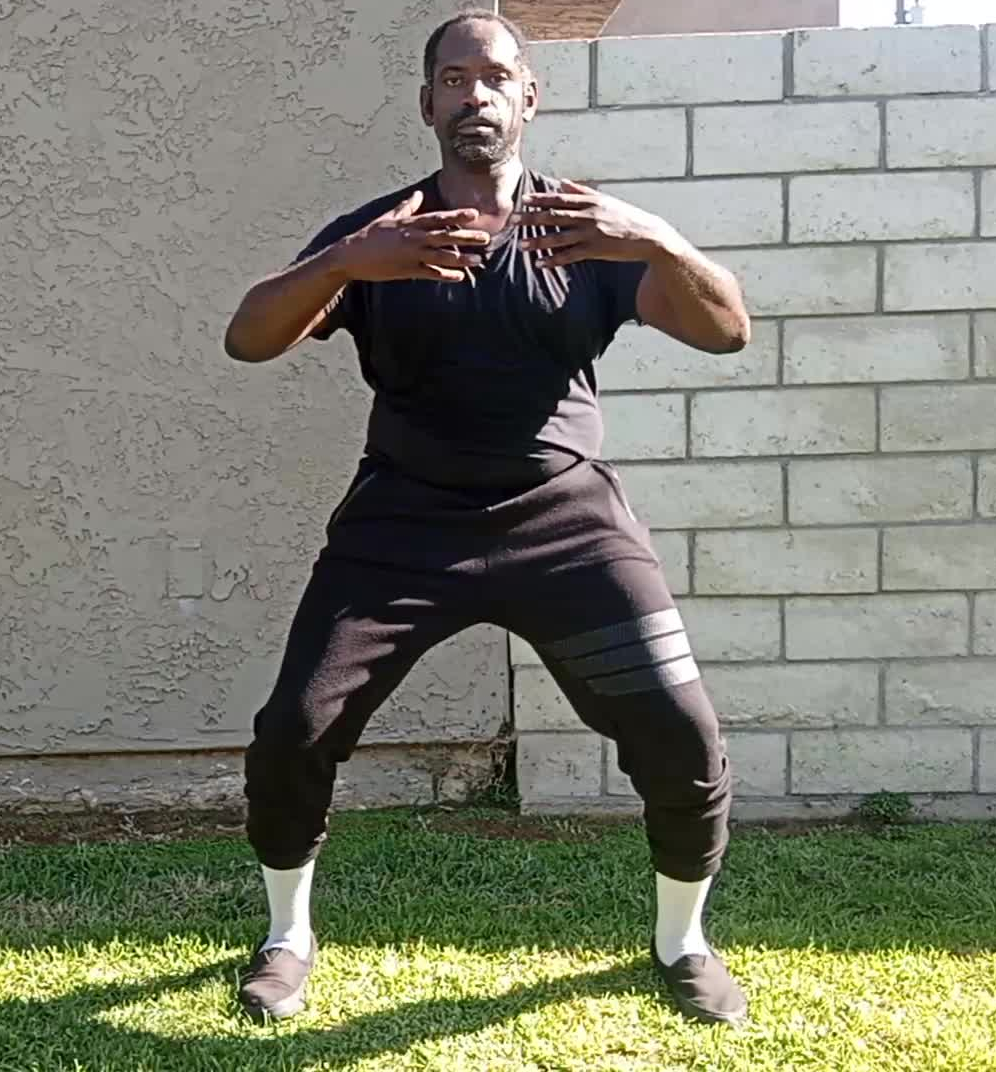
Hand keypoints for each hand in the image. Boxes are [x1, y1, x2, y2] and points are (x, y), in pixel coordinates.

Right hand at [338, 190, 490, 282]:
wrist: (352, 255)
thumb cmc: (370, 235)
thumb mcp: (388, 217)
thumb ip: (406, 207)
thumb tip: (417, 194)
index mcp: (410, 223)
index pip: (438, 218)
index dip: (457, 216)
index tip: (474, 214)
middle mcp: (414, 238)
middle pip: (445, 237)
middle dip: (466, 237)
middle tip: (486, 238)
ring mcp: (411, 255)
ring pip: (441, 257)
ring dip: (461, 259)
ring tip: (478, 260)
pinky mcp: (407, 271)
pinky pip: (430, 274)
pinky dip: (445, 275)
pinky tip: (460, 277)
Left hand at [515, 180, 668, 268]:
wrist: (648, 235)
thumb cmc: (625, 216)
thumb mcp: (605, 200)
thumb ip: (581, 192)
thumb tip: (561, 183)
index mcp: (590, 201)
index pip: (560, 199)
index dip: (540, 199)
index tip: (524, 200)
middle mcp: (588, 215)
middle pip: (555, 216)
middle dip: (532, 219)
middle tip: (513, 221)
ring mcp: (591, 233)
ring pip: (559, 237)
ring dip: (539, 242)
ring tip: (521, 245)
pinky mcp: (596, 250)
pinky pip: (570, 255)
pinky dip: (555, 259)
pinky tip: (541, 263)